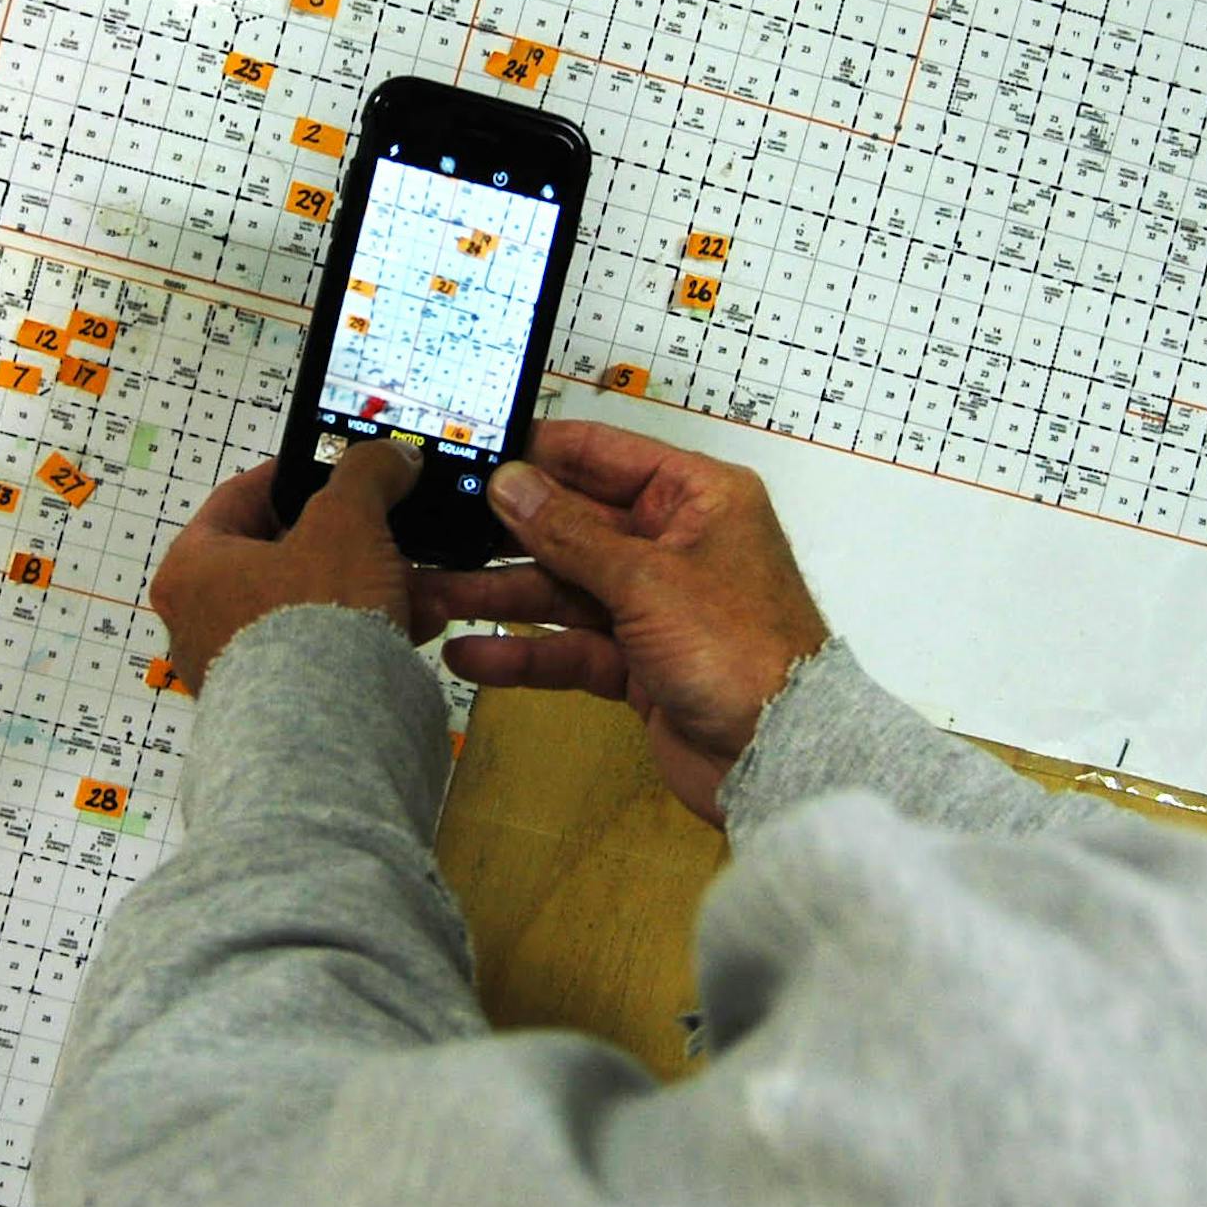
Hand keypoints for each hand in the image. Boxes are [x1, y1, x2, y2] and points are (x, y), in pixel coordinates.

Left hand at [148, 441, 428, 693]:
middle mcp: (200, 619)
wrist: (326, 732)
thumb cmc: (312, 618)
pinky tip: (415, 623)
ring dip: (372, 585)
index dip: (297, 474)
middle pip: (285, 554)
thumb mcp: (348, 521)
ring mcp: (236, 669)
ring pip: (314, 603)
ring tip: (423, 581)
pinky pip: (326, 650)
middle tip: (393, 526)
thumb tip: (389, 455)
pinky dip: (368, 631)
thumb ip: (367, 474)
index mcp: (192, 568)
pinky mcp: (277, 706)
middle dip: (353, 540)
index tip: (339, 468)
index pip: (240, 497)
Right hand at [416, 419, 828, 824]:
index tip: (474, 450)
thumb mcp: (647, 579)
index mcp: (696, 498)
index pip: (604, 456)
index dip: (539, 453)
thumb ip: (570, 533)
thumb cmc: (739, 649)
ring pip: (563, 588)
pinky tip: (468, 653)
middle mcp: (675, 543)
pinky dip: (524, 650)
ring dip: (498, 594)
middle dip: (503, 533)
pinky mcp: (638, 663)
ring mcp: (655, 605)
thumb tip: (511, 481)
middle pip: (574, 525)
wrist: (779, 757)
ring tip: (426, 595)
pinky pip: (570, 645)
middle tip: (431, 529)